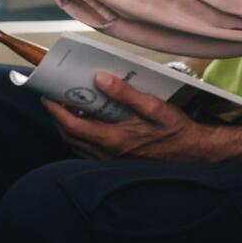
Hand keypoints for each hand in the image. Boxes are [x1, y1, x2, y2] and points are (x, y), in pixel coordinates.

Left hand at [43, 70, 234, 162]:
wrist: (194, 155)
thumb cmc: (176, 131)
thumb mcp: (154, 107)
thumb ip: (125, 93)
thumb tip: (99, 79)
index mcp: (113, 140)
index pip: (72, 125)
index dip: (56, 110)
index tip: (47, 95)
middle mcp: (107, 154)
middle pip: (70, 136)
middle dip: (58, 117)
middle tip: (55, 98)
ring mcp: (111, 162)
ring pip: (77, 147)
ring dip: (69, 128)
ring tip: (70, 109)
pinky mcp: (117, 164)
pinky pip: (89, 153)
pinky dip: (82, 138)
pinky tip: (89, 126)